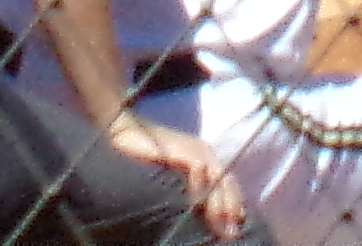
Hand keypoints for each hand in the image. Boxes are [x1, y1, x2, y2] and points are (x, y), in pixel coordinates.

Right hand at [105, 113, 250, 235]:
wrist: (126, 129)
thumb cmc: (147, 154)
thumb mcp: (173, 177)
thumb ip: (190, 192)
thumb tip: (203, 216)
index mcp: (205, 158)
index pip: (228, 183)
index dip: (234, 204)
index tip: (236, 226)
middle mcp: (204, 152)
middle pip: (226, 181)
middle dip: (230, 208)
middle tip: (230, 232)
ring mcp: (194, 148)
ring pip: (216, 177)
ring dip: (218, 203)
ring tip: (218, 223)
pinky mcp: (180, 147)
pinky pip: (197, 168)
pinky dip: (199, 188)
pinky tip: (196, 206)